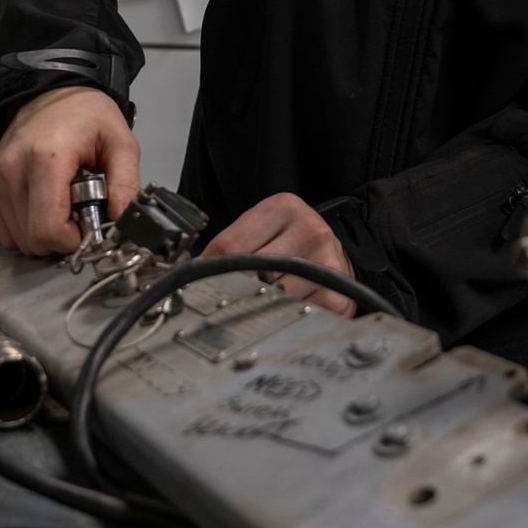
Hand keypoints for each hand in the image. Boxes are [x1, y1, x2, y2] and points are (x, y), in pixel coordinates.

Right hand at [0, 86, 139, 255]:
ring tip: (62, 203)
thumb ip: (126, 184)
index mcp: (46, 158)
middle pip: (33, 240)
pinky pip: (5, 231)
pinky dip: (26, 228)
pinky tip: (43, 205)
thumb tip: (123, 222)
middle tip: (79, 211)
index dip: (72, 240)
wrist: (52, 93)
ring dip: (43, 233)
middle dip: (61, 237)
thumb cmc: (87, 115)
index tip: (88, 224)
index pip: (48, 230)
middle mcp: (12, 169)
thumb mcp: (121, 143)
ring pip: (17, 240)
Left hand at [201, 192, 355, 316]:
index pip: (229, 246)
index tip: (202, 283)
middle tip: (230, 299)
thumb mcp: (261, 231)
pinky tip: (287, 311)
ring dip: (259, 308)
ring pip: (269, 299)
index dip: (210, 269)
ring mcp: (325, 263)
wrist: (339, 255)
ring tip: (261, 303)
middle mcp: (309, 230)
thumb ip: (230, 248)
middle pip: (249, 275)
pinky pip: (294, 316)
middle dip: (234, 291)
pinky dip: (284, 320)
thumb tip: (188, 278)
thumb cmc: (292, 244)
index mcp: (283, 207)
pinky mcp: (336, 294)